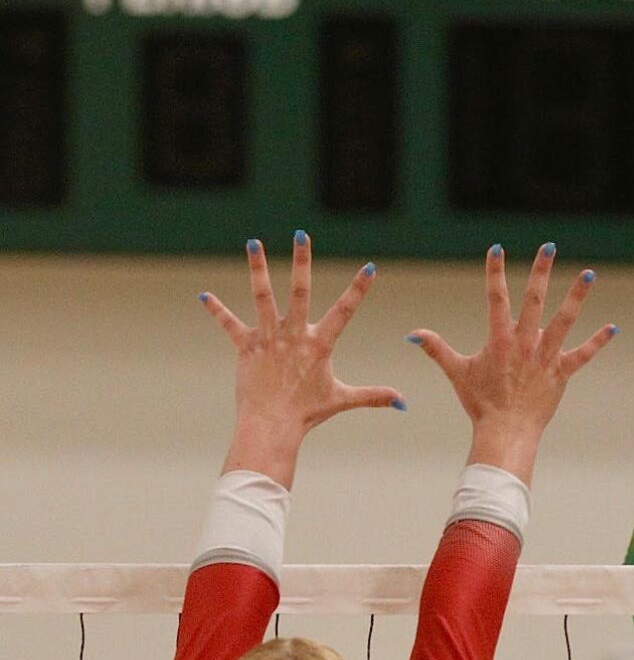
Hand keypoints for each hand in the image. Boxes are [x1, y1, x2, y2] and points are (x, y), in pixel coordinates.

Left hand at [201, 232, 402, 484]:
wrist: (272, 426)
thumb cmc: (307, 414)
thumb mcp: (342, 400)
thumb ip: (373, 397)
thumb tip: (404, 403)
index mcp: (319, 344)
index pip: (344, 311)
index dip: (359, 289)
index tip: (370, 267)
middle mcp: (294, 335)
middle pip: (299, 290)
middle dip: (301, 261)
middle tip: (301, 233)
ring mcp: (268, 338)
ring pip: (263, 296)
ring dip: (257, 268)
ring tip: (253, 241)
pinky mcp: (246, 347)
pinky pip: (230, 324)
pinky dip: (217, 311)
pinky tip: (204, 296)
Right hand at [407, 244, 615, 482]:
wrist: (506, 432)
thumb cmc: (481, 404)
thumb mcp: (457, 373)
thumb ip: (436, 349)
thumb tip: (412, 334)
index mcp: (499, 340)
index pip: (496, 298)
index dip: (495, 272)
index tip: (497, 249)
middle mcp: (524, 343)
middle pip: (534, 299)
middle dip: (541, 271)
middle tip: (549, 246)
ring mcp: (545, 357)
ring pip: (564, 320)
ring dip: (577, 296)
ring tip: (589, 273)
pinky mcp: (561, 373)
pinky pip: (583, 355)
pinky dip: (598, 342)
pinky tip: (613, 327)